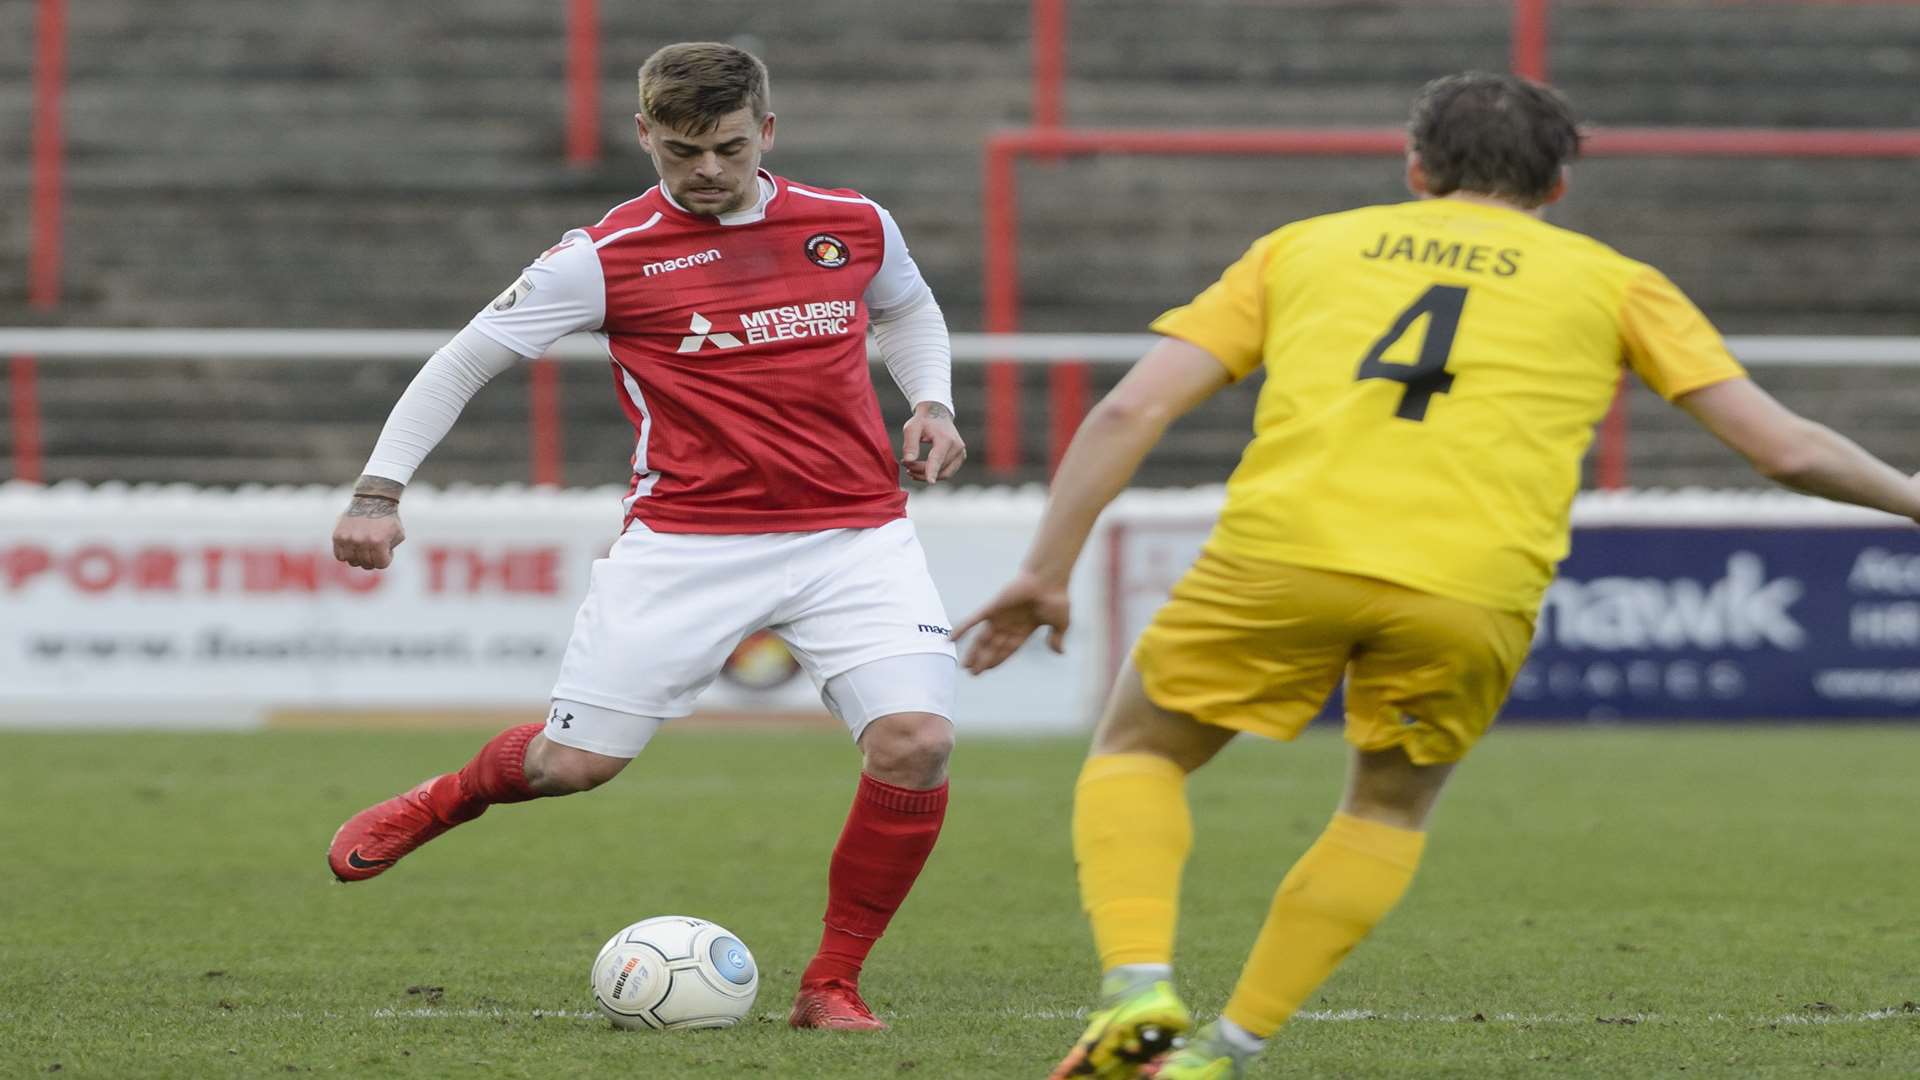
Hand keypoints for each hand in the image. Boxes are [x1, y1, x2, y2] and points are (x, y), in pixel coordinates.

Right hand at [332, 493, 405, 569]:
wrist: (373, 499)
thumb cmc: (388, 518)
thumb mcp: (398, 535)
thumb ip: (390, 551)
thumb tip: (377, 562)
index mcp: (378, 542)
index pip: (381, 564)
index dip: (386, 558)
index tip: (387, 549)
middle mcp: (361, 541)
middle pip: (367, 564)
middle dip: (374, 558)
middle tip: (376, 547)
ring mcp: (348, 539)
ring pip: (352, 562)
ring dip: (360, 557)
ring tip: (365, 547)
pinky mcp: (337, 535)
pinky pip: (339, 556)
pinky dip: (347, 554)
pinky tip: (354, 546)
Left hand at [900, 402, 965, 484]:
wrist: (937, 413)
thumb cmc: (923, 421)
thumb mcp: (912, 428)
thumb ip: (910, 444)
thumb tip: (908, 461)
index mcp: (946, 439)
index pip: (938, 458)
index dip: (933, 470)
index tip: (930, 482)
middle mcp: (957, 447)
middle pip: (939, 468)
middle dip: (920, 471)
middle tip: (905, 465)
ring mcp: (961, 454)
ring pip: (945, 474)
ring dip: (926, 475)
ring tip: (910, 470)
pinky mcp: (960, 458)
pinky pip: (947, 472)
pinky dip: (934, 474)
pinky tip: (920, 471)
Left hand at [949, 570, 1069, 674]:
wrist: (1049, 580)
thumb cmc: (1056, 598)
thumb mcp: (1060, 623)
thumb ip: (1056, 638)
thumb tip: (1059, 652)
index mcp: (1024, 629)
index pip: (1008, 649)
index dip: (997, 660)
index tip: (987, 669)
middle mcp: (1009, 624)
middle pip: (993, 647)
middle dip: (983, 660)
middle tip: (972, 673)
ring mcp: (999, 616)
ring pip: (982, 639)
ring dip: (973, 652)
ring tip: (965, 666)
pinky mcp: (992, 608)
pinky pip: (973, 620)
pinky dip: (961, 629)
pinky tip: (950, 639)